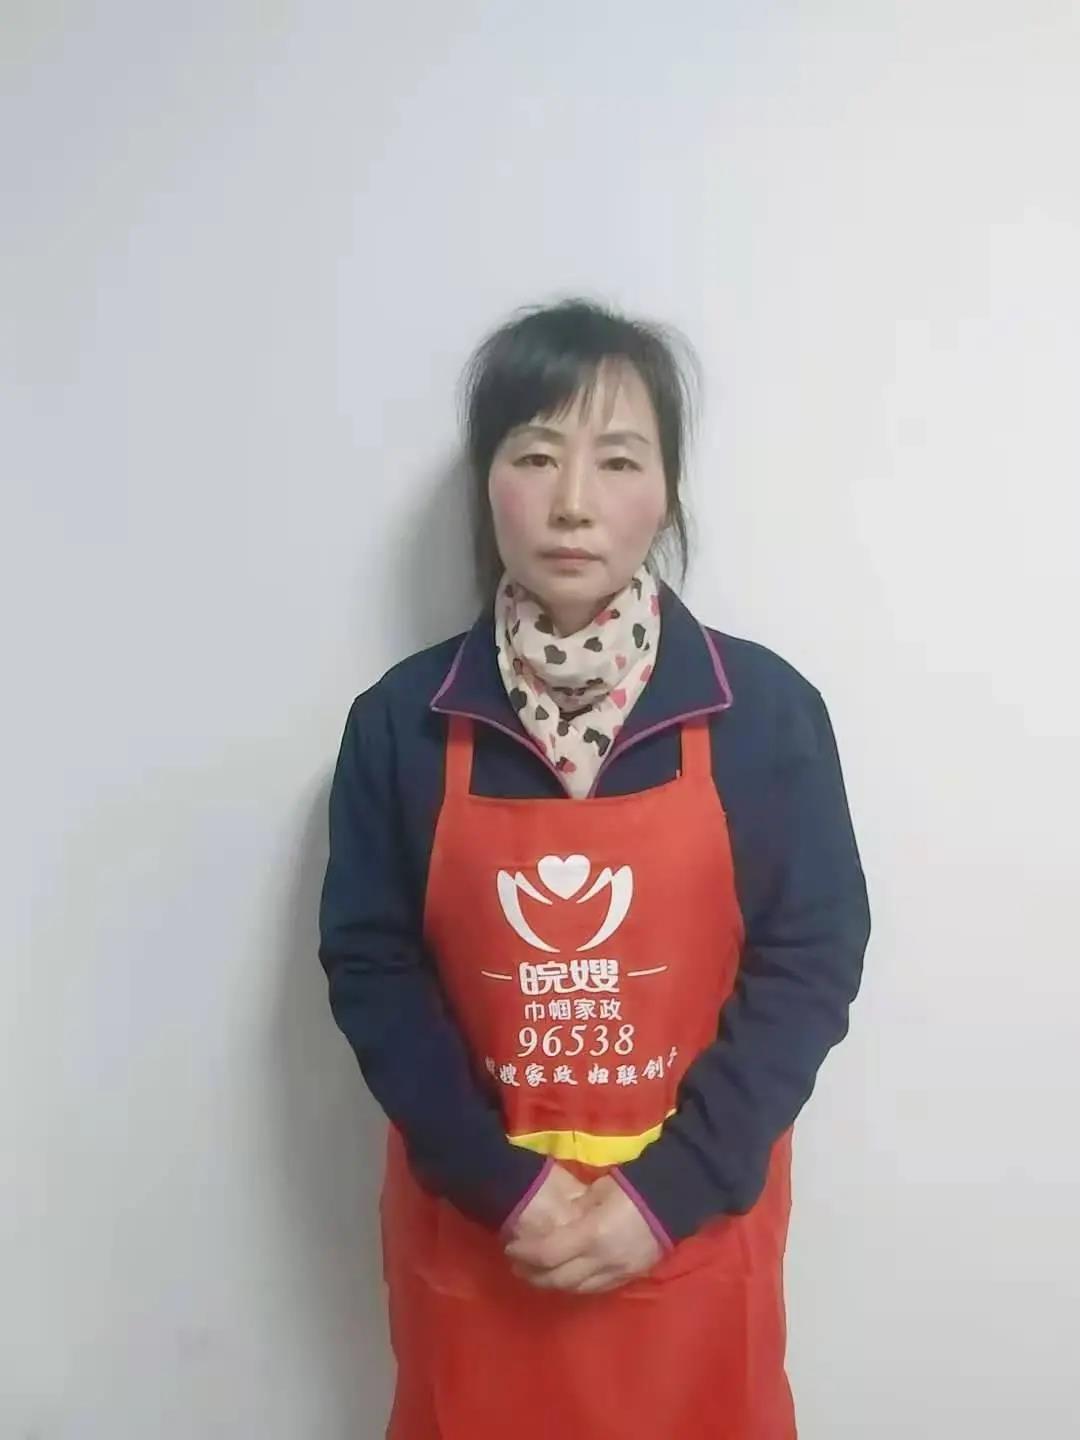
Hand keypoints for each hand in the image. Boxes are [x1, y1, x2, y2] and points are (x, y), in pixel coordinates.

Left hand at [504, 1175, 662, 1293]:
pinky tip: (565, 1278)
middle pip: (558, 1278)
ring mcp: (616, 1273)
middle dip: (533, 1274)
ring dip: (553, 1283)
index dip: (526, 1253)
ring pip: (576, 1289)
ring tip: (536, 1274)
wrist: (673, 1202)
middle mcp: (602, 1260)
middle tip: (516, 1264)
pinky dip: (576, 1286)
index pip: (548, 1253)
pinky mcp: (628, 1279)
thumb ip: (575, 1209)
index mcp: (593, 1234)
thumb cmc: (632, 1188)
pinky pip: (595, 1289)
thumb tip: (556, 1218)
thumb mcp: (597, 1191)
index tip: (510, 1247)